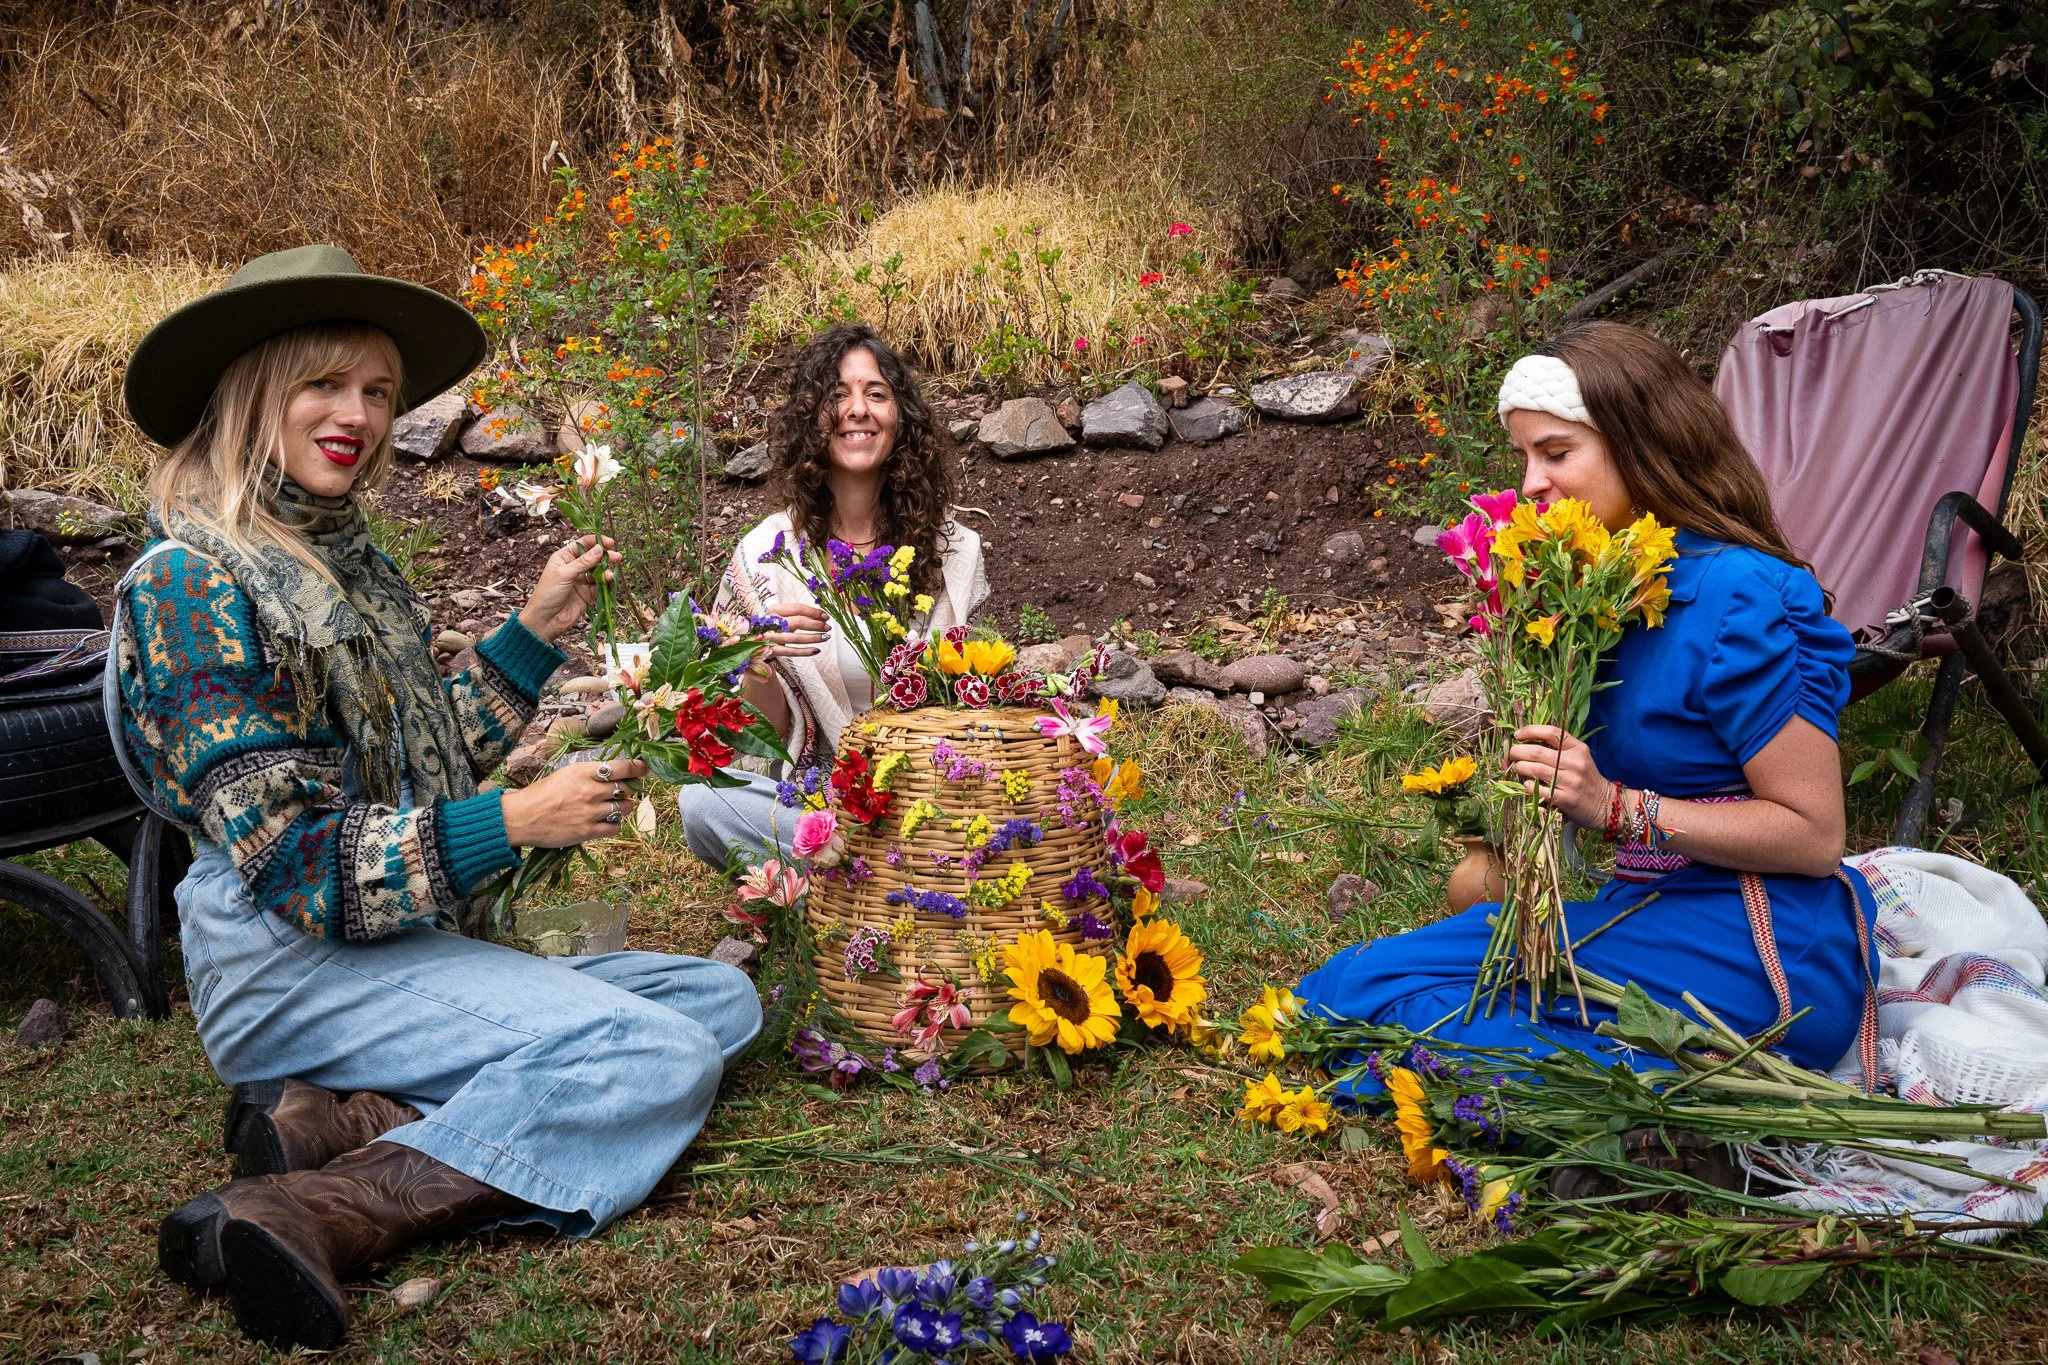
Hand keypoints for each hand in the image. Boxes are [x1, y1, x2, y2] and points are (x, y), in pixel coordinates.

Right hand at [500, 757, 649, 847]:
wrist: (521, 818)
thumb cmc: (541, 794)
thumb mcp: (566, 774)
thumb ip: (590, 773)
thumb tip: (615, 773)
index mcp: (583, 772)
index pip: (622, 766)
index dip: (638, 767)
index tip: (645, 767)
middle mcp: (589, 791)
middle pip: (626, 788)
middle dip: (629, 789)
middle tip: (623, 790)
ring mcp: (589, 812)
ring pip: (624, 807)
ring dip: (622, 806)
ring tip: (610, 806)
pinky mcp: (587, 831)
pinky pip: (615, 827)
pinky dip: (614, 824)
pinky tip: (604, 821)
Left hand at [518, 535, 620, 642]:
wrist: (545, 620)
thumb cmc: (548, 594)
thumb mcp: (564, 574)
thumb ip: (583, 562)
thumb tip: (599, 549)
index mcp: (564, 558)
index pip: (582, 545)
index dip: (596, 542)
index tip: (609, 543)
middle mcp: (574, 567)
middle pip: (593, 557)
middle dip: (605, 557)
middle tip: (617, 557)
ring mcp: (581, 581)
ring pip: (599, 572)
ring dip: (607, 571)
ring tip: (611, 574)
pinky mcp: (588, 594)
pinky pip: (601, 586)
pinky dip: (607, 583)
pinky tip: (610, 582)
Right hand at [751, 599, 830, 668]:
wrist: (750, 642)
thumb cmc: (770, 627)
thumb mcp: (779, 616)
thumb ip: (796, 614)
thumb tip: (820, 615)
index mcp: (773, 610)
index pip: (797, 608)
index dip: (813, 612)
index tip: (825, 616)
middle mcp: (770, 622)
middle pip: (798, 622)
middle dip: (816, 625)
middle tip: (828, 627)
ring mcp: (770, 638)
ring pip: (796, 638)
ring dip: (813, 638)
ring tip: (825, 637)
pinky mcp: (770, 651)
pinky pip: (791, 652)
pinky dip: (805, 652)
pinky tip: (816, 650)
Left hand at [1505, 725, 1608, 827]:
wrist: (1606, 804)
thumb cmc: (1587, 779)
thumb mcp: (1580, 758)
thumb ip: (1560, 749)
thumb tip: (1527, 743)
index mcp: (1578, 749)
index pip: (1551, 732)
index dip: (1531, 731)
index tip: (1517, 735)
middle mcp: (1575, 763)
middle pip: (1538, 752)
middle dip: (1519, 751)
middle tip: (1512, 753)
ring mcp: (1570, 781)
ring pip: (1536, 769)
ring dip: (1520, 767)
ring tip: (1517, 767)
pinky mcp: (1566, 799)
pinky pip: (1540, 789)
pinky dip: (1529, 786)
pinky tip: (1527, 784)